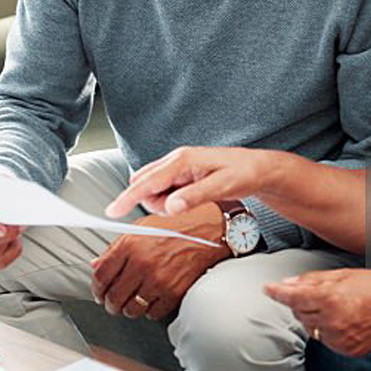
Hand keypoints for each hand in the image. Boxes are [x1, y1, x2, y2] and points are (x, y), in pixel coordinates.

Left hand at [90, 203, 231, 319]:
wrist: (209, 232)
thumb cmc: (176, 227)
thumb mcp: (142, 227)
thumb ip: (116, 247)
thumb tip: (96, 264)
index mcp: (130, 244)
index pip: (100, 276)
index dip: (96, 289)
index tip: (99, 293)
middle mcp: (142, 262)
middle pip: (113, 297)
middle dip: (110, 303)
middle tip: (114, 302)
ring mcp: (158, 280)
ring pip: (131, 310)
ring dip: (129, 309)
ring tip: (133, 301)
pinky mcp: (174, 292)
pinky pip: (152, 313)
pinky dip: (150, 310)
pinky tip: (153, 299)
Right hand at [105, 146, 302, 217]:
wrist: (258, 169)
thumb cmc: (243, 173)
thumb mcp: (223, 186)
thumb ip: (195, 196)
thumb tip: (170, 206)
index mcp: (182, 160)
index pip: (148, 181)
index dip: (128, 197)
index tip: (112, 211)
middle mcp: (176, 160)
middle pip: (145, 186)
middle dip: (155, 202)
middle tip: (184, 205)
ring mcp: (177, 167)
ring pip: (153, 190)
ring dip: (165, 203)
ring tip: (195, 199)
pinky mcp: (180, 175)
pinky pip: (163, 191)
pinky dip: (172, 200)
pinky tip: (192, 197)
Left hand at [265, 269, 370, 356]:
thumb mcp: (345, 274)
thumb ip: (315, 279)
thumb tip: (290, 282)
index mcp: (330, 298)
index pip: (293, 297)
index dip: (277, 292)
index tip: (268, 289)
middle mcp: (332, 320)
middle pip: (299, 312)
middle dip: (301, 301)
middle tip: (316, 292)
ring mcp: (339, 337)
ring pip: (310, 328)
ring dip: (313, 316)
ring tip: (333, 305)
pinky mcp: (346, 349)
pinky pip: (325, 340)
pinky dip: (326, 329)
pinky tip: (339, 318)